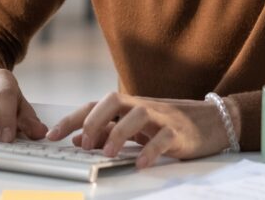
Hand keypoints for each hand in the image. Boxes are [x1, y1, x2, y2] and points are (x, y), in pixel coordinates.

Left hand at [45, 92, 238, 167]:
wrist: (212, 121)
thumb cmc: (168, 124)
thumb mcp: (135, 128)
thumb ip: (108, 131)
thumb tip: (79, 140)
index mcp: (127, 106)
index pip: (94, 105)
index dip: (72, 119)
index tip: (52, 136)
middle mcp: (141, 106)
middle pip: (112, 100)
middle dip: (93, 120)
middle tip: (84, 144)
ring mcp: (161, 116)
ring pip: (136, 114)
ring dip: (118, 133)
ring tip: (106, 154)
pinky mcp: (180, 131)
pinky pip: (164, 137)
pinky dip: (150, 149)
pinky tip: (139, 163)